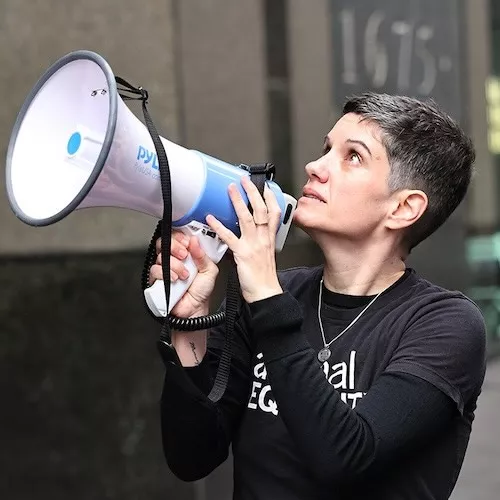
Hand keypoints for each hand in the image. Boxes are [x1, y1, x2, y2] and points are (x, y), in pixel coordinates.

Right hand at [149, 231, 218, 317]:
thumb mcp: (209, 270)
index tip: (187, 241)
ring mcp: (164, 267)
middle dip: (175, 246)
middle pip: (165, 241)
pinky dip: (165, 273)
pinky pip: (155, 269)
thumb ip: (203, 255)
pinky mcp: (156, 278)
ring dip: (175, 264)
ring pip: (161, 255)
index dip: (180, 236)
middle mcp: (174, 258)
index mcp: (187, 253)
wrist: (194, 309)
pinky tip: (175, 279)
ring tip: (184, 274)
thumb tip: (195, 240)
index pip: (178, 236)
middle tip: (184, 255)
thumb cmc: (201, 290)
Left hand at [206, 176, 282, 302]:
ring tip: (230, 189)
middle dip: (253, 192)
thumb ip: (261, 241)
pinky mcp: (242, 253)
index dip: (270, 198)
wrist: (265, 293)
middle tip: (245, 180)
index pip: (274, 213)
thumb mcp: (267, 255)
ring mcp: (253, 245)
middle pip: (261, 210)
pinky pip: (229, 237)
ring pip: (247, 218)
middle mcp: (263, 239)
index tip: (265, 187)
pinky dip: (219, 226)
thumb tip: (254, 233)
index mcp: (269, 239)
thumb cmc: (264, 278)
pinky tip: (210, 218)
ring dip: (238, 201)